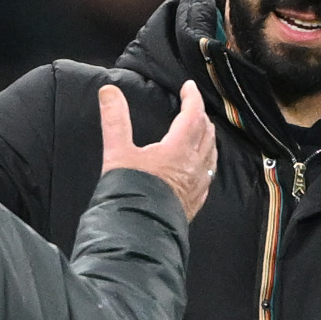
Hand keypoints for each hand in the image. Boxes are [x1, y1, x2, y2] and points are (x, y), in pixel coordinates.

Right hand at [100, 80, 216, 220]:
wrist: (138, 232)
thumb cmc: (130, 192)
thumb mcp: (117, 153)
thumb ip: (115, 120)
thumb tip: (109, 91)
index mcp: (179, 149)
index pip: (193, 115)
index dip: (192, 97)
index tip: (188, 87)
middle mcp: (194, 166)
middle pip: (206, 133)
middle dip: (200, 116)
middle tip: (192, 107)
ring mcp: (198, 185)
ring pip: (211, 154)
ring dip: (207, 138)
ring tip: (200, 131)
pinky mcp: (195, 202)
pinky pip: (208, 175)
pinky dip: (207, 161)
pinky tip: (200, 166)